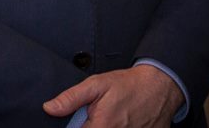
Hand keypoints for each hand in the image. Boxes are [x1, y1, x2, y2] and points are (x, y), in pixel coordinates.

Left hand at [44, 64, 183, 126]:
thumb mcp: (96, 85)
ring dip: (105, 127)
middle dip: (92, 126)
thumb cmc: (127, 85)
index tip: (81, 120)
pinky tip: (123, 122)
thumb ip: (71, 98)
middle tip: (97, 117)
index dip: (76, 127)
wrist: (160, 87)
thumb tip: (49, 108)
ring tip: (113, 118)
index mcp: (102, 127)